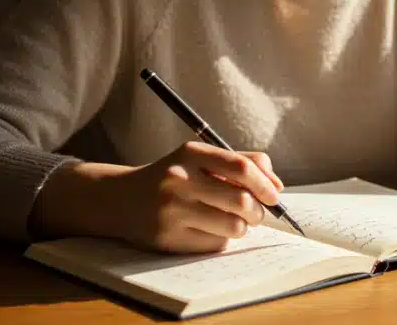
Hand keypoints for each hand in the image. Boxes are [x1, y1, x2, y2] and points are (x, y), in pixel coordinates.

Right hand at [32, 142, 283, 253]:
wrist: (119, 199)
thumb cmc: (173, 177)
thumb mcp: (199, 158)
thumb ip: (240, 162)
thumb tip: (277, 186)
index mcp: (190, 153)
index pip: (241, 167)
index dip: (265, 183)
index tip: (274, 195)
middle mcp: (179, 180)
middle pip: (241, 201)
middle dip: (258, 210)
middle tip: (256, 212)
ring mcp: (172, 211)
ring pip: (232, 226)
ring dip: (242, 226)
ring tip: (232, 220)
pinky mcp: (168, 238)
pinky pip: (215, 243)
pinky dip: (222, 238)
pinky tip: (209, 229)